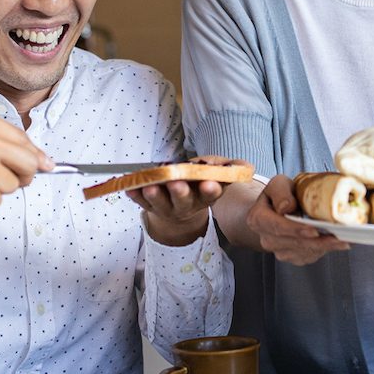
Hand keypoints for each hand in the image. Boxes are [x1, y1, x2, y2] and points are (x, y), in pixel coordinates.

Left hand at [126, 156, 245, 246]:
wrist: (183, 203)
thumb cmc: (202, 182)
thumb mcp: (220, 174)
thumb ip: (233, 168)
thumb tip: (245, 166)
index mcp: (206, 197)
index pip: (210, 194)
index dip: (210, 189)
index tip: (209, 183)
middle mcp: (187, 205)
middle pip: (183, 200)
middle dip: (179, 192)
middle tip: (176, 183)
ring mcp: (167, 207)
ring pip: (159, 203)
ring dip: (153, 195)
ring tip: (149, 186)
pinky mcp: (150, 206)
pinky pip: (140, 201)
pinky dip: (134, 194)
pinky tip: (128, 186)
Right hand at [244, 174, 347, 265]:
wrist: (276, 209)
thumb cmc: (279, 195)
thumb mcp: (278, 184)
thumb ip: (280, 192)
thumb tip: (287, 208)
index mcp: (258, 219)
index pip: (278, 227)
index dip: (296, 230)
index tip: (314, 231)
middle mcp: (266, 239)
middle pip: (294, 243)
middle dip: (318, 241)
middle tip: (339, 238)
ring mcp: (279, 250)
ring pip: (304, 252)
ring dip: (325, 248)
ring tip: (344, 240)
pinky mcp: (292, 256)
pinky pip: (309, 256)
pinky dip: (324, 250)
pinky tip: (337, 243)